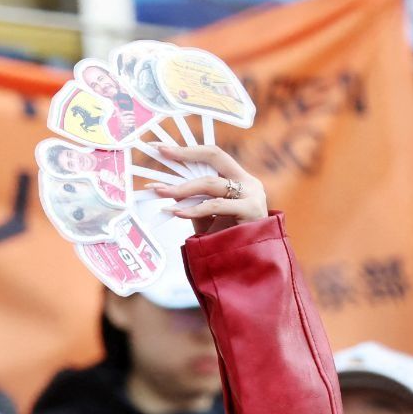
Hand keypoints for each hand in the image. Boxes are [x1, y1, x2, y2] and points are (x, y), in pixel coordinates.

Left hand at [149, 143, 268, 234]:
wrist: (247, 265)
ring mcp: (252, 195)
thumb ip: (191, 200)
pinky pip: (215, 206)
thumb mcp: (205, 216)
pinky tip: (177, 212)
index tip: (162, 148)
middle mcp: (248, 182)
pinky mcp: (251, 210)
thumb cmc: (225, 240)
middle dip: (185, 153)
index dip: (188, 150)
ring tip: (160, 191)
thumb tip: (166, 187)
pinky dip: (193, 209)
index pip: (213, 156)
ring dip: (182, 188)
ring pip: (211, 183)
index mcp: (239, 180)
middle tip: (161, 152)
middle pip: (215, 156)